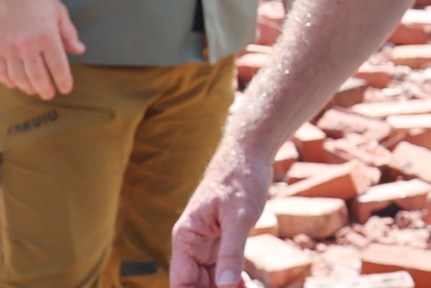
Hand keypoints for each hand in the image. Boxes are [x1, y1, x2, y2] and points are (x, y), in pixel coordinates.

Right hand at [0, 0, 84, 98]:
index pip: (57, 66)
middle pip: (38, 76)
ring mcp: (8, 47)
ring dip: (28, 87)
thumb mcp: (59, 12)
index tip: (66, 89)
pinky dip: (9, 80)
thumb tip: (80, 51)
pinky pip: (1, 70)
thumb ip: (69, 34)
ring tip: (35, 90)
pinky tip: (16, 83)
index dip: (63, 80)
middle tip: (50, 95)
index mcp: (47, 36)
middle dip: (45, 89)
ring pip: (19, 77)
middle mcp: (27, 45)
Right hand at [171, 140, 274, 287]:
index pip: (181, 281)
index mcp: (186, 238)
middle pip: (196, 283)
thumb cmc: (239, 179)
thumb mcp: (238, 216)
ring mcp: (207, 243)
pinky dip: (234, 279)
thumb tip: (223, 284)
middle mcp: (192, 244)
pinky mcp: (223, 240)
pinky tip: (248, 285)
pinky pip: (224, 268)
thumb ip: (231, 251)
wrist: (249, 155)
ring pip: (211, 278)